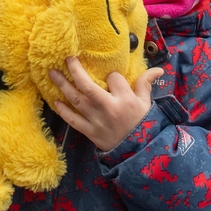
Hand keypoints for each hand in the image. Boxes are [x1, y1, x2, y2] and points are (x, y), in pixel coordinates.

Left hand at [49, 56, 163, 151]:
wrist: (138, 152)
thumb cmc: (141, 124)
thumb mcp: (146, 104)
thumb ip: (146, 84)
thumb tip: (158, 69)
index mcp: (125, 99)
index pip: (113, 78)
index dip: (111, 75)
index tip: (110, 76)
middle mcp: (108, 108)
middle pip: (88, 86)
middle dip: (75, 71)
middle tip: (67, 58)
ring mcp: (97, 121)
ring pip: (76, 100)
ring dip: (63, 86)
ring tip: (52, 73)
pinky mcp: (90, 132)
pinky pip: (72, 120)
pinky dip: (63, 110)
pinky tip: (55, 100)